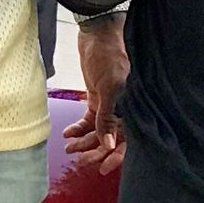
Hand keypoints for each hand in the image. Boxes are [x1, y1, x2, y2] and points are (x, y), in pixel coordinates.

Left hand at [68, 16, 128, 174]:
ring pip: (98, 131)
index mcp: (135, 108)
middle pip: (112, 139)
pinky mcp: (98, 99)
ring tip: (69, 148)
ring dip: (85, 141)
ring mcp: (111, 105)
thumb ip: (107, 118)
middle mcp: (125, 110)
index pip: (128, 140)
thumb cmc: (110, 56)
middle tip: (81, 160)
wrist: (97, 33)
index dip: (117, 157)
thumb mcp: (109, 88)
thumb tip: (109, 146)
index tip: (102, 169)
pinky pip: (89, 119)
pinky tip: (68, 133)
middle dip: (96, 151)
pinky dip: (79, 127)